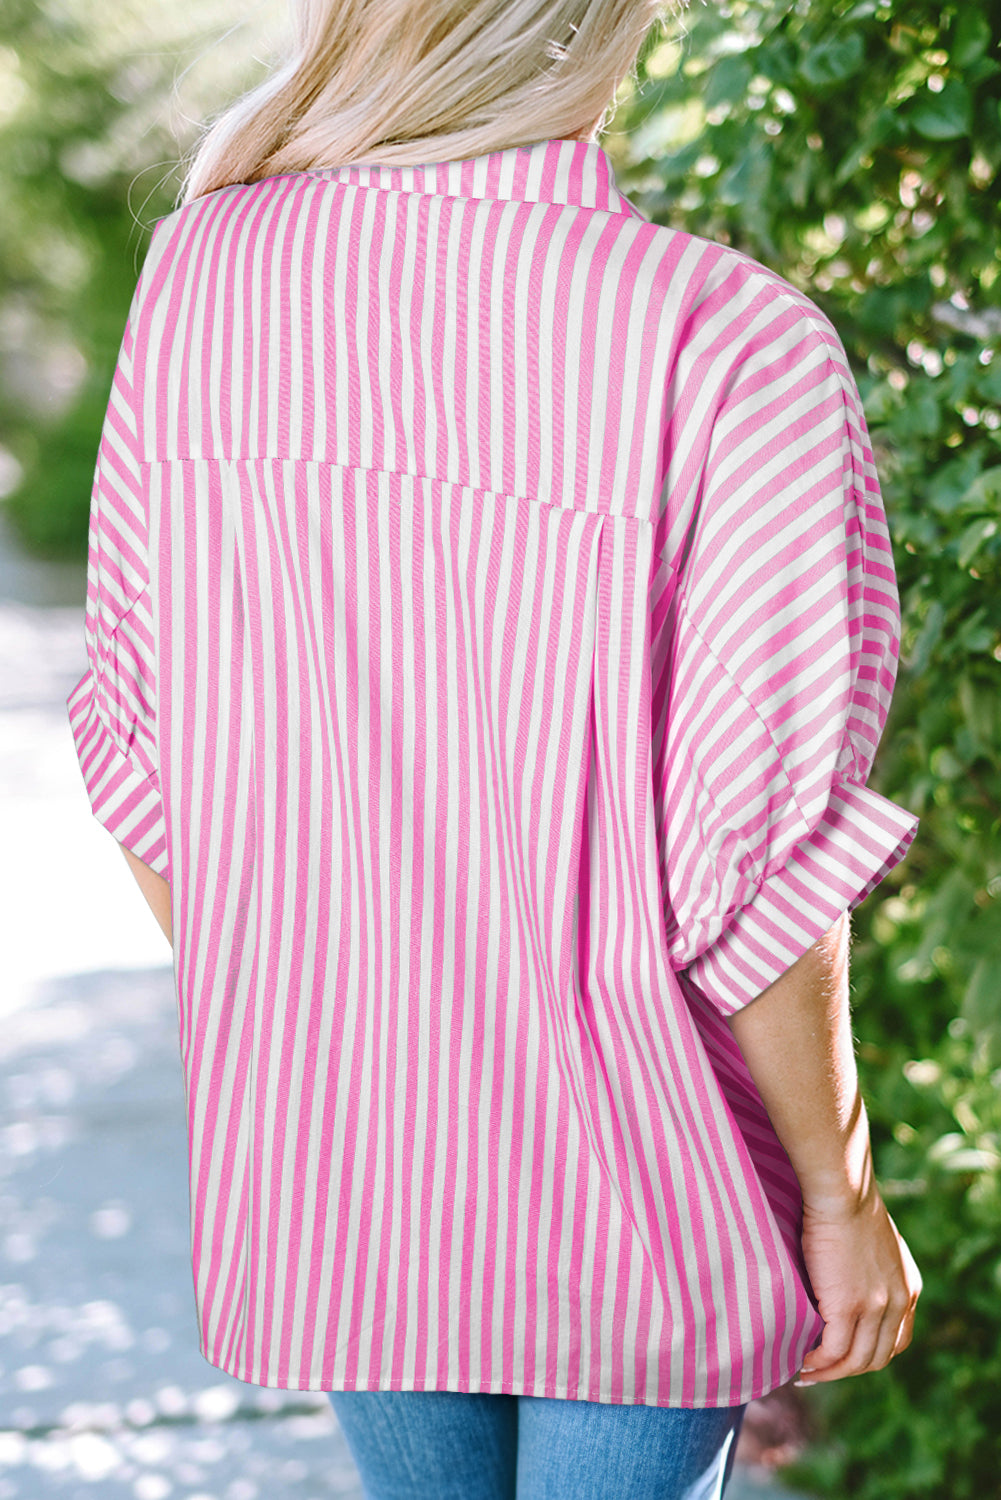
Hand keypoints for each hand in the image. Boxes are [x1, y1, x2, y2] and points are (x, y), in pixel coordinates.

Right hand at [795, 1182, 921, 1385]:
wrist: (842, 1191)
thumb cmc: (847, 1203)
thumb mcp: (875, 1242)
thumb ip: (872, 1268)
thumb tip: (849, 1279)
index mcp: (907, 1288)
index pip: (897, 1341)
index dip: (871, 1356)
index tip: (844, 1358)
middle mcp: (898, 1303)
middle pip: (877, 1358)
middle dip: (848, 1371)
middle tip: (819, 1371)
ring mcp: (875, 1308)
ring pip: (855, 1362)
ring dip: (829, 1373)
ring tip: (805, 1373)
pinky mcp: (848, 1307)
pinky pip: (833, 1351)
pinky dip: (818, 1362)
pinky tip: (802, 1359)